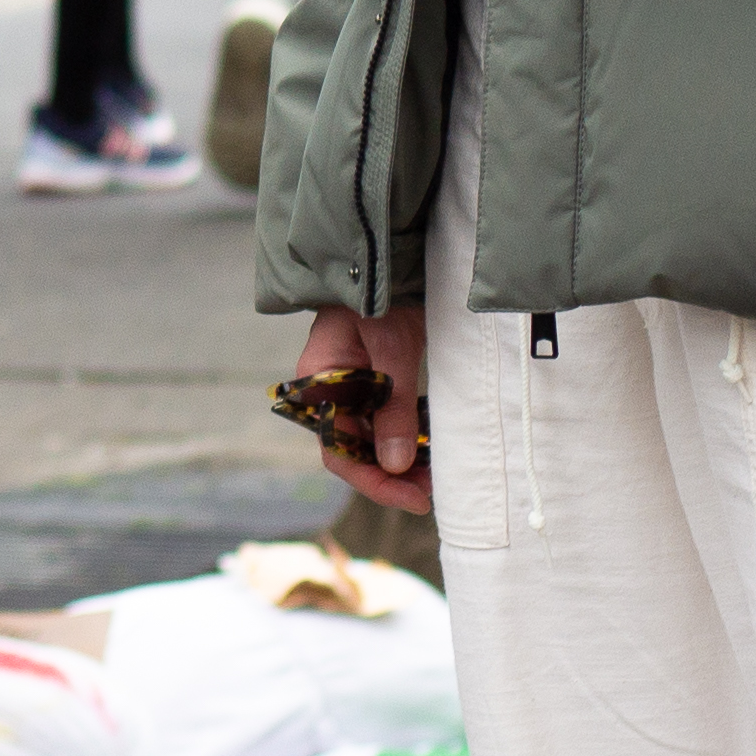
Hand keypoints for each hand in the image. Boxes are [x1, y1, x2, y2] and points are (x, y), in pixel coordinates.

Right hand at [299, 302, 432, 513]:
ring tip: (437, 475)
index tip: (412, 498)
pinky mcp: (373, 383)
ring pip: (372, 440)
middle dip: (392, 476)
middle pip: (355, 451)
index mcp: (318, 385)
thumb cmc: (379, 293)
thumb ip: (393, 406)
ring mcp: (350, 389)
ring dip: (402, 460)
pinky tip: (432, 449)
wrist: (388, 258)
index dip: (372, 480)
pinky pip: (385, 421)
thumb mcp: (391, 348)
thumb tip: (396, 464)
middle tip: (432, 492)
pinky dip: (407, 437)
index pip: (337, 450)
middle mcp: (329, 394)